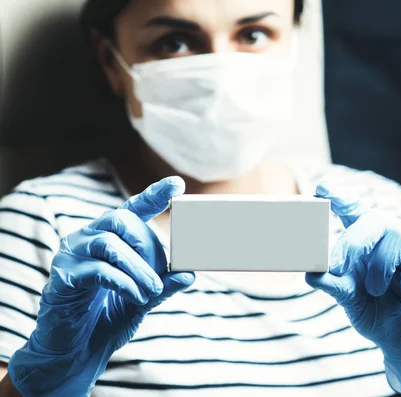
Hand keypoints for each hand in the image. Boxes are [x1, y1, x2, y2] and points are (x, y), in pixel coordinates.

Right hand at [8, 177, 194, 396]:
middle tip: (160, 274)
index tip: (177, 185)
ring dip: (139, 269)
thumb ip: (163, 285)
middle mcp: (88, 238)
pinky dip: (124, 283)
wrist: (76, 351)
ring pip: (110, 244)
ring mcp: (72, 255)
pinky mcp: (63, 276)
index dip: (155, 195)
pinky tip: (136, 297)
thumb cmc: (108, 317)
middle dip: (147, 246)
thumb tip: (190, 273)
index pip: (133, 209)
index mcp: (109, 237)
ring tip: (151, 291)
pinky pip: (98, 270)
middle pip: (121, 220)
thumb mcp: (143, 299)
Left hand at [306, 184, 400, 395]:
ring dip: (381, 265)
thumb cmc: (378, 314)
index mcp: (366, 242)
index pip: (353, 211)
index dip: (339, 198)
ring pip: (397, 234)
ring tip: (375, 290)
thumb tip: (309, 273)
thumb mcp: (350, 300)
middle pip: (373, 219)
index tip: (322, 189)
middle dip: (353, 241)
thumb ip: (332, 284)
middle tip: (338, 265)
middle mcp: (390, 238)